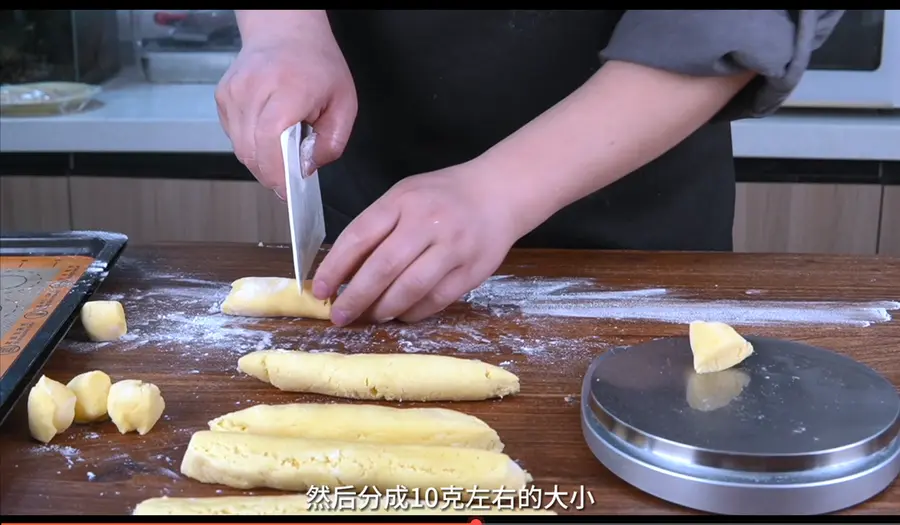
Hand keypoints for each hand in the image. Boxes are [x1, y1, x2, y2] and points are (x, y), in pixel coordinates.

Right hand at [215, 25, 356, 195]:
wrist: (286, 32)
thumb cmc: (317, 64)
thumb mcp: (344, 104)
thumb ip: (331, 143)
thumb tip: (307, 170)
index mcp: (288, 88)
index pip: (269, 140)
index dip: (277, 173)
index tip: (288, 191)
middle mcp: (254, 88)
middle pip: (251, 151)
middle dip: (271, 174)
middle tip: (289, 177)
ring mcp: (233, 92)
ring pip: (240, 149)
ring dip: (261, 160)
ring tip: (282, 148)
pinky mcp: (223, 97)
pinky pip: (234, 137)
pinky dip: (251, 145)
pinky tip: (267, 132)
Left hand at [312, 163, 517, 325]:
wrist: (500, 192)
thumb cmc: (443, 196)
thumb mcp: (405, 197)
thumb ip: (376, 228)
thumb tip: (342, 271)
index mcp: (403, 201)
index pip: (360, 236)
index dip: (335, 267)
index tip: (320, 290)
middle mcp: (427, 222)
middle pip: (383, 267)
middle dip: (356, 296)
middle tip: (339, 315)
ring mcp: (453, 247)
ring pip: (410, 288)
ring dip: (384, 309)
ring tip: (371, 316)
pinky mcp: (472, 270)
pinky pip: (436, 299)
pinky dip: (414, 312)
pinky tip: (401, 314)